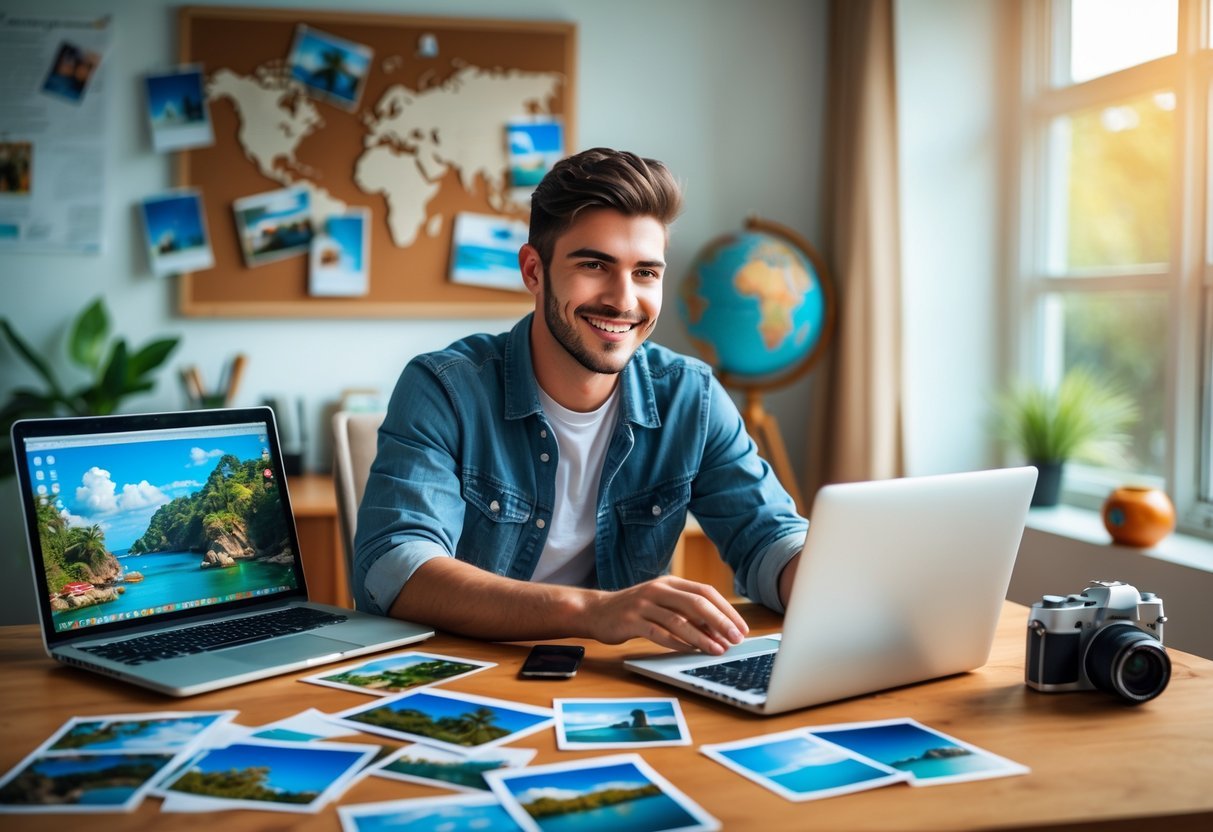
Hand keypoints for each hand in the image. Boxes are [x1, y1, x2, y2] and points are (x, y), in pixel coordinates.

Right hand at [584, 575, 748, 653]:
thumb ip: (686, 612)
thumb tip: (719, 630)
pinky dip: (676, 643)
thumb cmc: (636, 609)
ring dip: (701, 637)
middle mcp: (658, 589)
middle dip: (719, 622)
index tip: (741, 628)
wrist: (597, 611)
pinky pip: (658, 633)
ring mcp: (643, 604)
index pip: (705, 591)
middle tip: (735, 639)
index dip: (726, 609)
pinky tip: (689, 652)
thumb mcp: (662, 602)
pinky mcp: (631, 620)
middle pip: (695, 603)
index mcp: (670, 582)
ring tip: (717, 650)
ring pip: (678, 620)